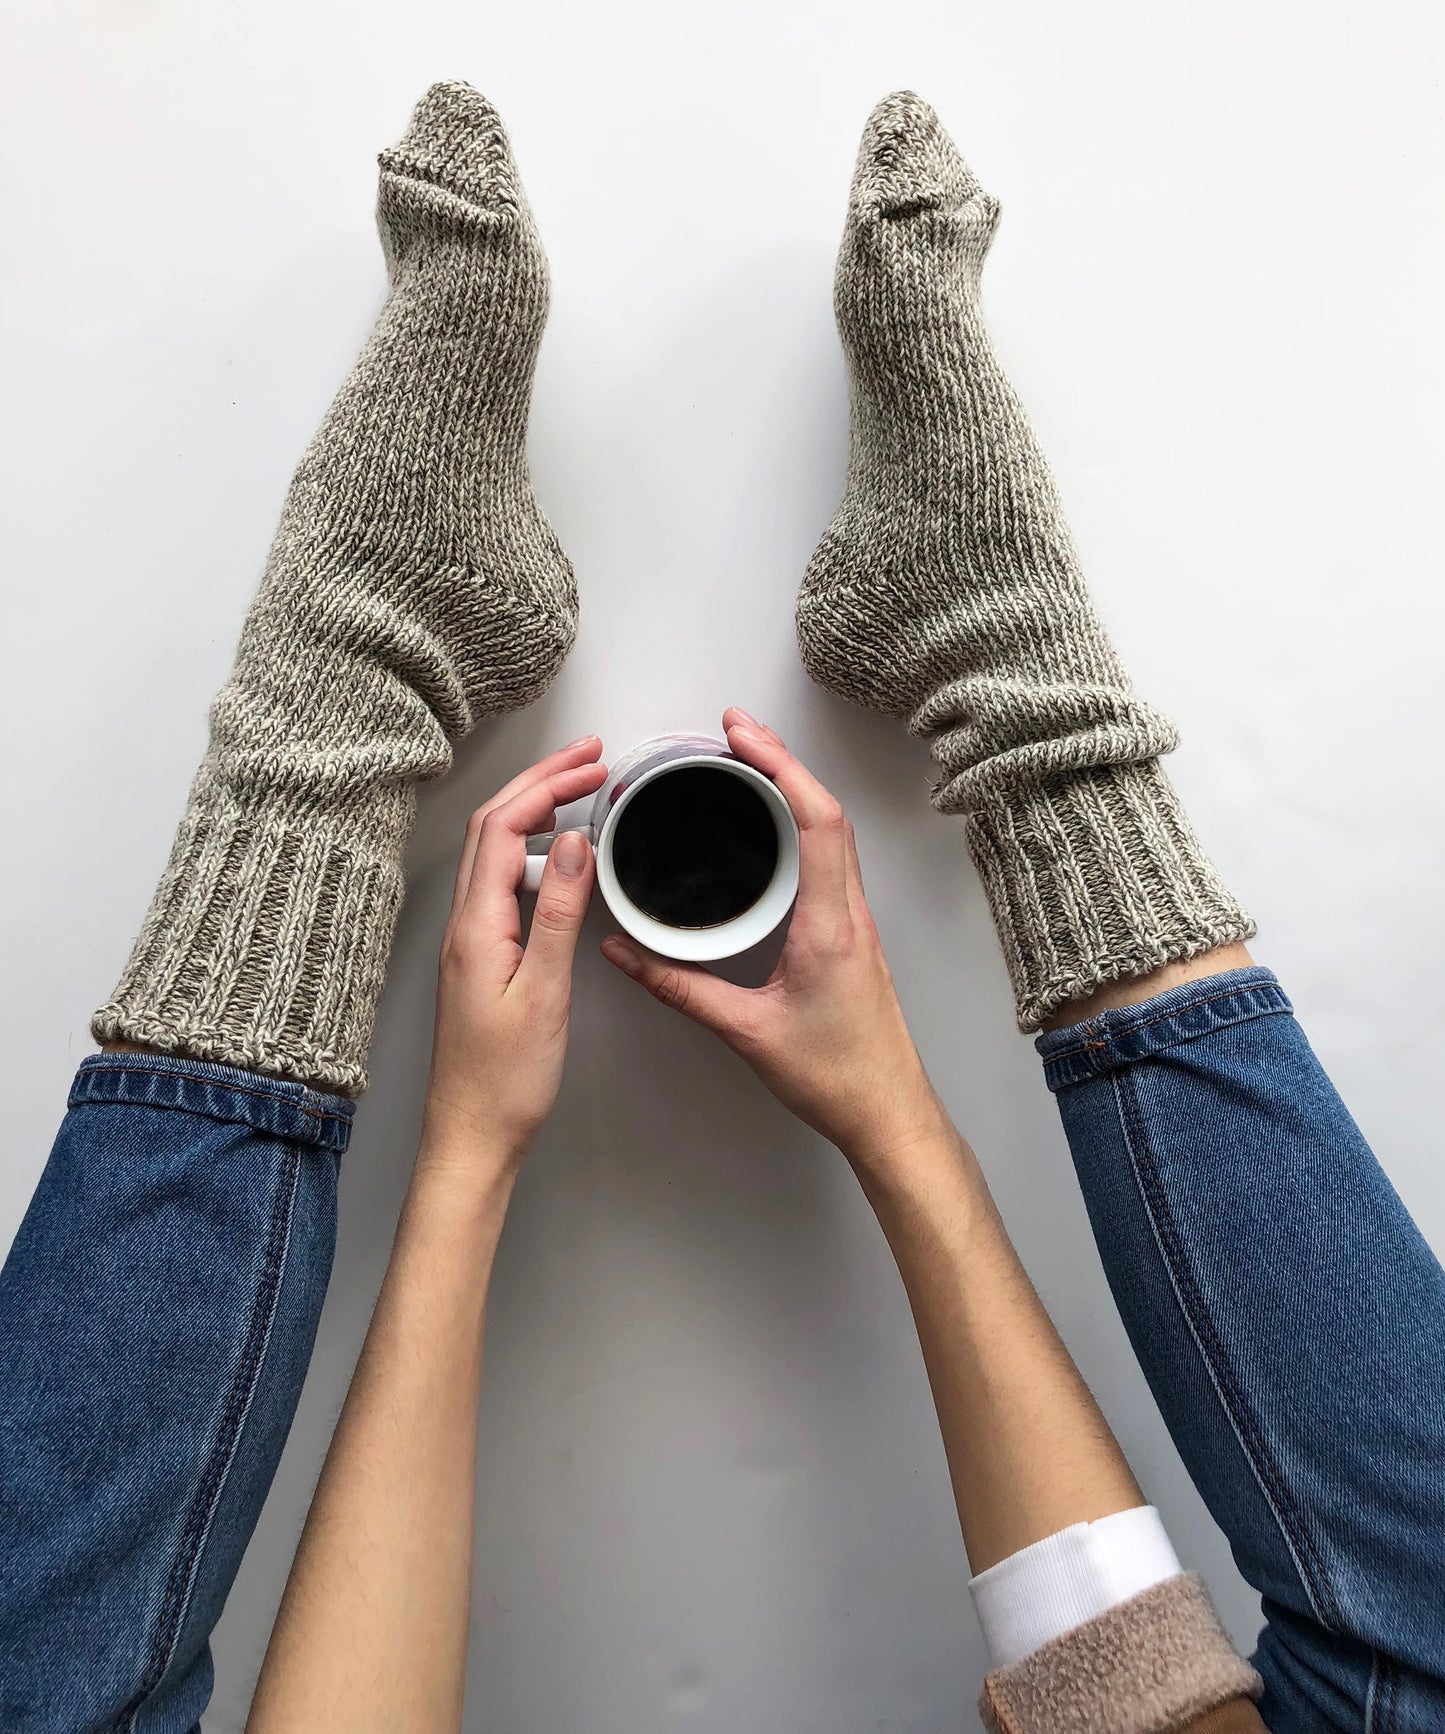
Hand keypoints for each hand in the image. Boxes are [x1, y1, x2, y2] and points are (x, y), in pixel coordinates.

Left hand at [420, 737, 607, 1180]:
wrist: (471, 1137)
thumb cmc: (506, 1080)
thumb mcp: (545, 992)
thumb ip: (559, 913)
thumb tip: (576, 843)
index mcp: (475, 926)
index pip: (505, 828)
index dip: (548, 787)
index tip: (594, 767)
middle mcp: (462, 925)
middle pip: (493, 827)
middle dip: (539, 782)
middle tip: (589, 757)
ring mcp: (467, 941)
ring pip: (493, 852)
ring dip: (532, 811)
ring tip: (578, 790)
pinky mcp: (478, 959)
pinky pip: (499, 883)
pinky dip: (530, 851)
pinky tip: (558, 859)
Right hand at [601, 711, 951, 1171]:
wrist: (887, 1112)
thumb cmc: (836, 1076)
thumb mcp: (746, 1031)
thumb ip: (680, 989)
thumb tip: (625, 956)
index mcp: (829, 925)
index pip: (817, 821)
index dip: (780, 767)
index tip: (741, 736)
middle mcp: (850, 913)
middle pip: (827, 812)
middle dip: (781, 761)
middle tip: (735, 732)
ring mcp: (856, 922)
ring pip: (835, 834)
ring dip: (796, 789)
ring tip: (750, 763)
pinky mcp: (851, 935)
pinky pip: (832, 861)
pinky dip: (804, 825)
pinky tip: (776, 828)